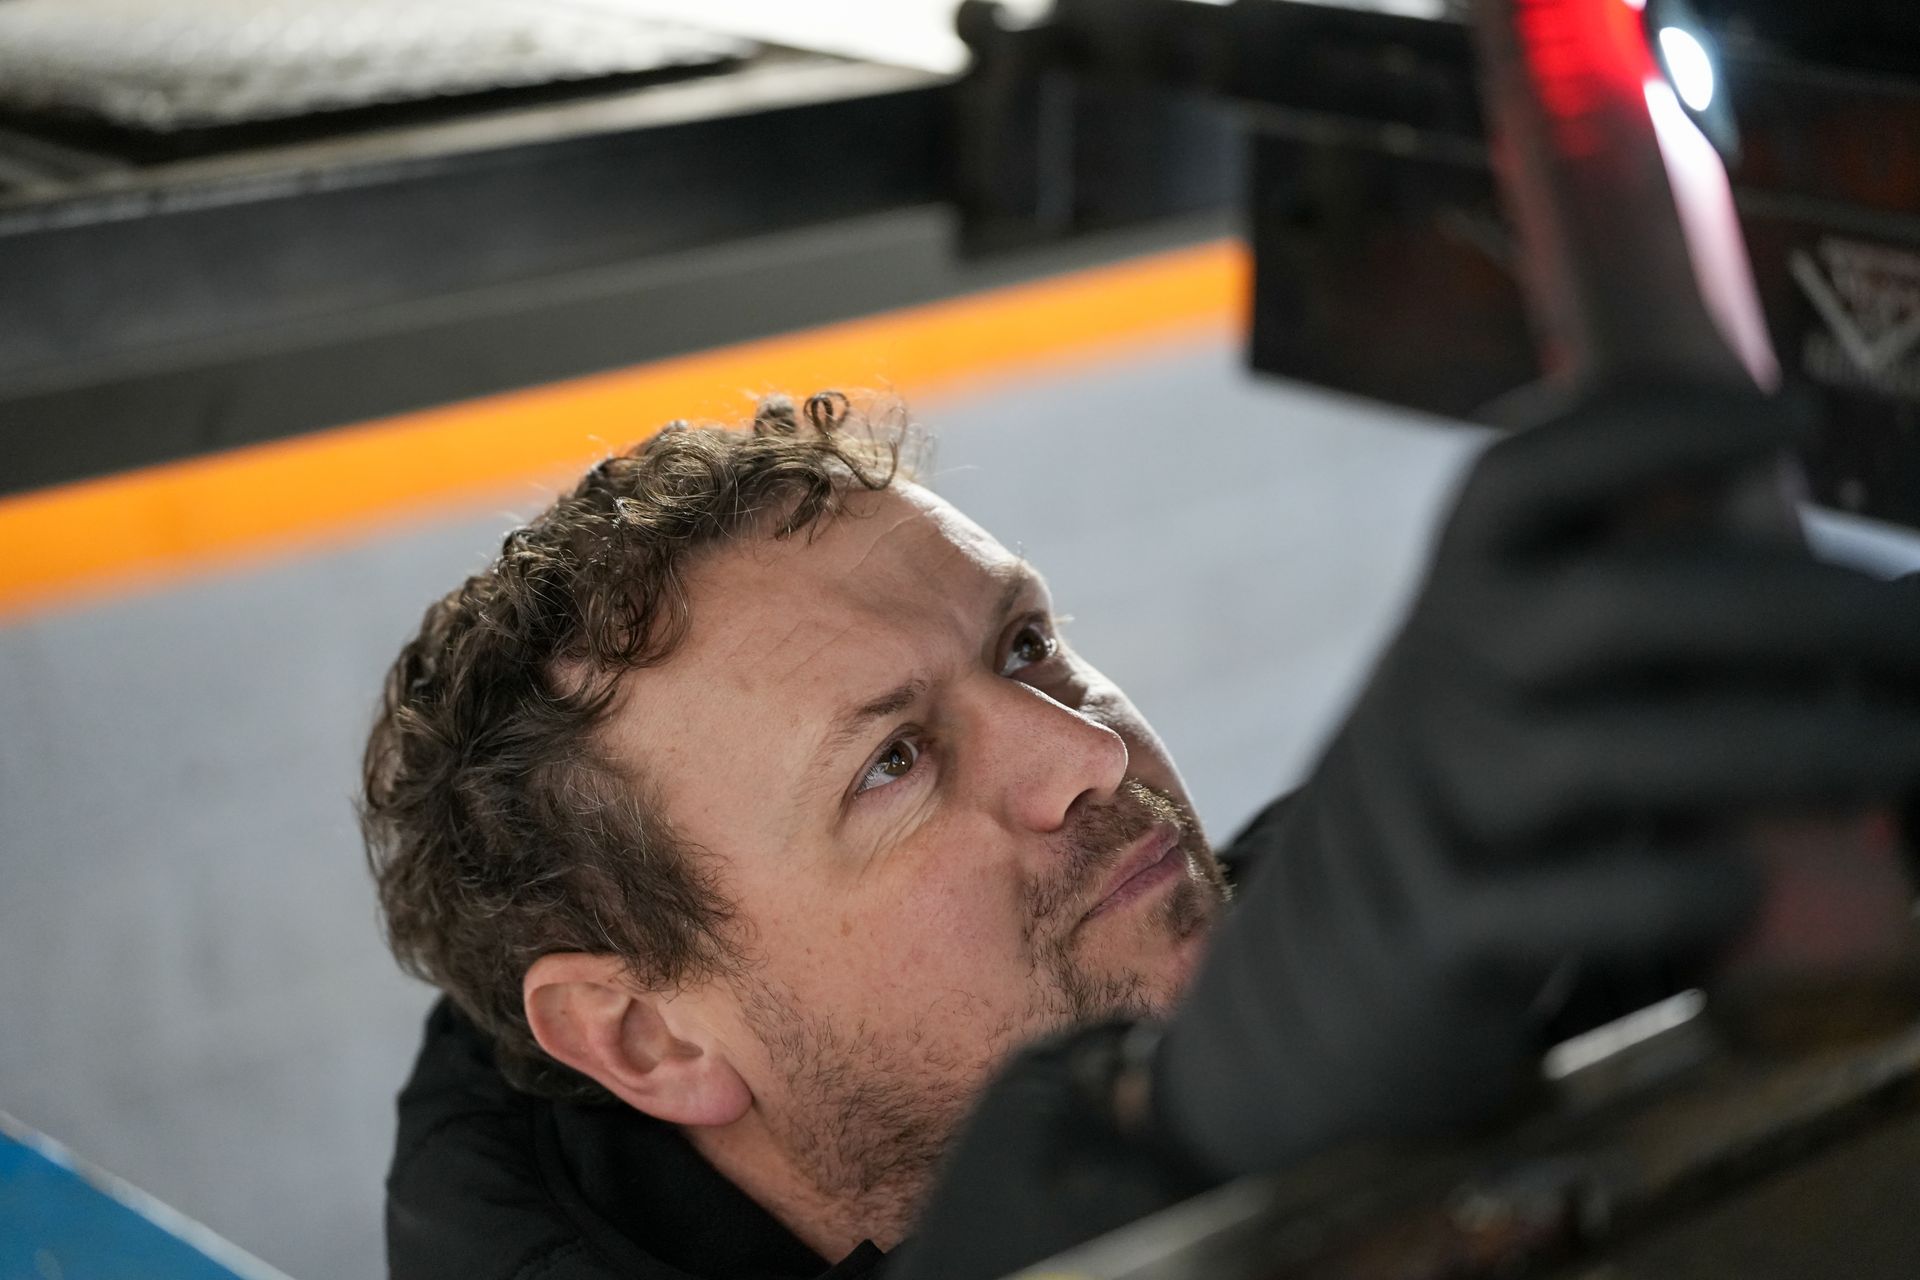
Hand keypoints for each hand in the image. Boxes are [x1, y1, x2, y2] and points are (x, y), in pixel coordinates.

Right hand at [1152, 381, 1919, 1179]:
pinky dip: (1675, 890)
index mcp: (1459, 591)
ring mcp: (1436, 805)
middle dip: (1793, 609)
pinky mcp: (1447, 929)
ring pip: (1603, 761)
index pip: (1523, 474)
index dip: (1651, 427)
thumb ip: (1636, 604)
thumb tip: (1859, 583)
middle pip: (1610, 607)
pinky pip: (1571, 904)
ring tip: (1908, 754)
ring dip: (1781, 750)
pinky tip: (1748, 885)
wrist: (1336, 943)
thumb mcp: (1519, 665)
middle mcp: (1439, 678)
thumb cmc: (1492, 776)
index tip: (1790, 415)